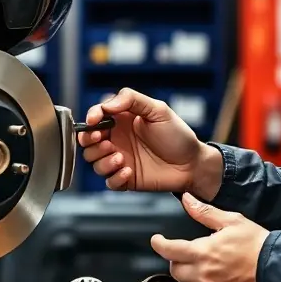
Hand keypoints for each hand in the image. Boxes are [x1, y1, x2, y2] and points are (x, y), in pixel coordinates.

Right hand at [77, 87, 206, 191]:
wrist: (192, 164)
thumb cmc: (178, 136)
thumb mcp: (158, 110)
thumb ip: (132, 100)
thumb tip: (107, 104)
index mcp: (122, 120)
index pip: (96, 116)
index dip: (90, 118)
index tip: (94, 121)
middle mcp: (118, 139)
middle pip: (88, 141)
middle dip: (90, 141)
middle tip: (105, 141)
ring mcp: (120, 159)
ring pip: (94, 162)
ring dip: (103, 160)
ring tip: (120, 157)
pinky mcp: (125, 178)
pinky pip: (109, 181)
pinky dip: (115, 177)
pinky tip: (129, 171)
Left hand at [151, 193, 268, 281]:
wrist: (279, 269)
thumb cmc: (258, 245)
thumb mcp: (232, 221)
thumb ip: (204, 213)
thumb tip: (187, 200)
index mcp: (203, 252)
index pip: (168, 249)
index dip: (159, 244)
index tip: (158, 241)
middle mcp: (203, 275)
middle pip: (175, 270)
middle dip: (179, 261)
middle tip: (192, 255)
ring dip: (190, 281)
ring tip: (205, 272)